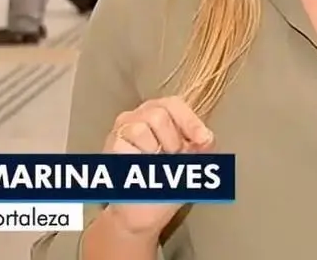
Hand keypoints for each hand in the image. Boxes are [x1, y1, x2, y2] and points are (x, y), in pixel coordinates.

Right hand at [101, 97, 214, 237]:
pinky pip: (128, 148)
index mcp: (160, 113)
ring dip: (154, 152)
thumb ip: (203, 146)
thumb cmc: (168, 182)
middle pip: (159, 114)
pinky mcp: (110, 148)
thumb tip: (206, 138)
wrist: (145, 212)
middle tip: (173, 157)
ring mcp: (122, 130)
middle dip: (172, 140)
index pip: (174, 104)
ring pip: (141, 129)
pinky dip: (140, 163)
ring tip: (155, 165)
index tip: (202, 140)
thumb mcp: (194, 160)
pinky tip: (141, 170)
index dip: (189, 121)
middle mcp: (138, 116)